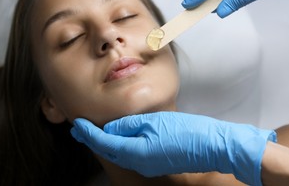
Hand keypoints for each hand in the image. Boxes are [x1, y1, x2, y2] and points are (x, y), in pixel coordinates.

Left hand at [71, 112, 275, 185]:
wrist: (212, 146)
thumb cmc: (187, 131)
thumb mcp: (156, 122)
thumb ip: (131, 124)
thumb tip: (112, 126)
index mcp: (136, 152)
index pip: (104, 142)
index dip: (88, 133)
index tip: (76, 125)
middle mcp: (139, 162)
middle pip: (110, 150)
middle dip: (92, 139)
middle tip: (78, 129)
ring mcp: (149, 164)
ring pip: (120, 152)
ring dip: (106, 141)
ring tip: (95, 132)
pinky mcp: (157, 161)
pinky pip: (132, 153)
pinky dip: (121, 144)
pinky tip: (120, 136)